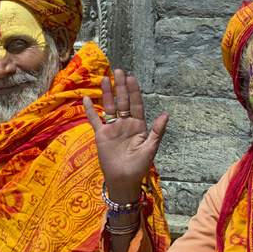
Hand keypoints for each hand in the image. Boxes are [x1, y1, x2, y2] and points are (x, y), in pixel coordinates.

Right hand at [81, 70, 168, 204]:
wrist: (123, 180)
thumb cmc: (139, 167)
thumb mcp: (150, 149)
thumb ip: (156, 132)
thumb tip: (165, 115)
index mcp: (138, 126)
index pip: (136, 104)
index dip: (134, 92)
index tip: (131, 78)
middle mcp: (125, 124)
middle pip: (122, 102)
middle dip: (120, 87)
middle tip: (118, 71)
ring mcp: (112, 128)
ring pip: (109, 107)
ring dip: (107, 93)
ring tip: (104, 79)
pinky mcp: (101, 135)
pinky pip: (95, 120)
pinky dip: (90, 110)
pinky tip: (87, 98)